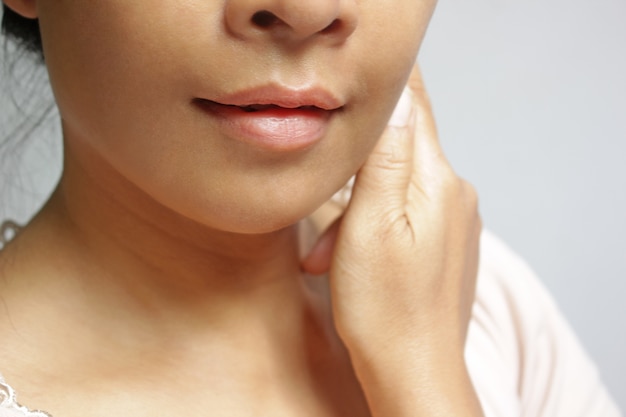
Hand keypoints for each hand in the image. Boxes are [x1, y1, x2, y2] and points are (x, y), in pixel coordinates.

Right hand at [302, 65, 482, 415]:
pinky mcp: (445, 242)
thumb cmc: (385, 308)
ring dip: (357, 212)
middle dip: (353, 175)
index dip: (386, 85)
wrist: (414, 372)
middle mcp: (454, 193)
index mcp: (436, 181)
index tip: (360, 76)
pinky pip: (405, 214)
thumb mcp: (369, 224)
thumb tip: (395, 96)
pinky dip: (373, 228)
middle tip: (324, 220)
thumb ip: (384, 157)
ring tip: (329, 256)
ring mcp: (453, 219)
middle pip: (397, 151)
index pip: (414, 105)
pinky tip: (351, 261)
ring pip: (395, 188)